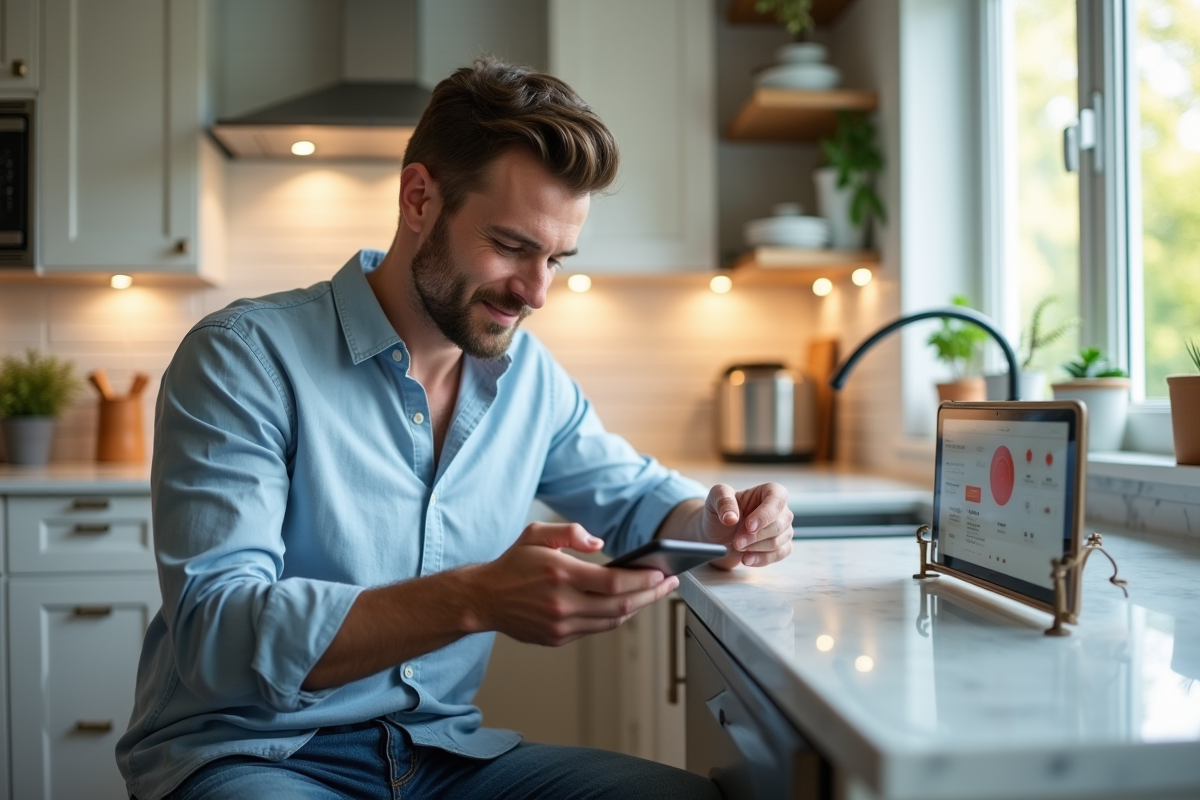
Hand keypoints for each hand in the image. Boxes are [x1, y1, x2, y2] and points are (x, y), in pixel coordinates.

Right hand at [466, 522, 678, 645]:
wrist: (483, 599)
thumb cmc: (513, 564)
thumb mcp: (537, 534)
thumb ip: (570, 532)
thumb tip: (599, 542)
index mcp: (560, 575)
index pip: (614, 582)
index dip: (643, 580)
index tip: (662, 572)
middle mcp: (562, 604)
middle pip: (621, 605)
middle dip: (651, 595)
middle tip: (670, 583)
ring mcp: (560, 625)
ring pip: (612, 621)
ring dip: (638, 608)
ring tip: (654, 594)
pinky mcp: (557, 638)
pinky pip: (596, 629)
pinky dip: (616, 618)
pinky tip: (628, 605)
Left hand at [702, 483, 792, 569]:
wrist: (718, 534)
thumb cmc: (720, 512)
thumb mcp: (715, 499)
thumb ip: (723, 502)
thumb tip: (731, 518)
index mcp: (769, 491)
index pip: (777, 499)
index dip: (765, 515)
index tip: (749, 527)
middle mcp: (781, 509)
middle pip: (778, 525)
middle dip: (755, 536)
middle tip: (736, 542)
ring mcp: (783, 529)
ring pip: (778, 542)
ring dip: (756, 548)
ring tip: (738, 547)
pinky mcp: (782, 546)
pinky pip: (779, 555)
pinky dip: (762, 559)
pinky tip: (746, 559)